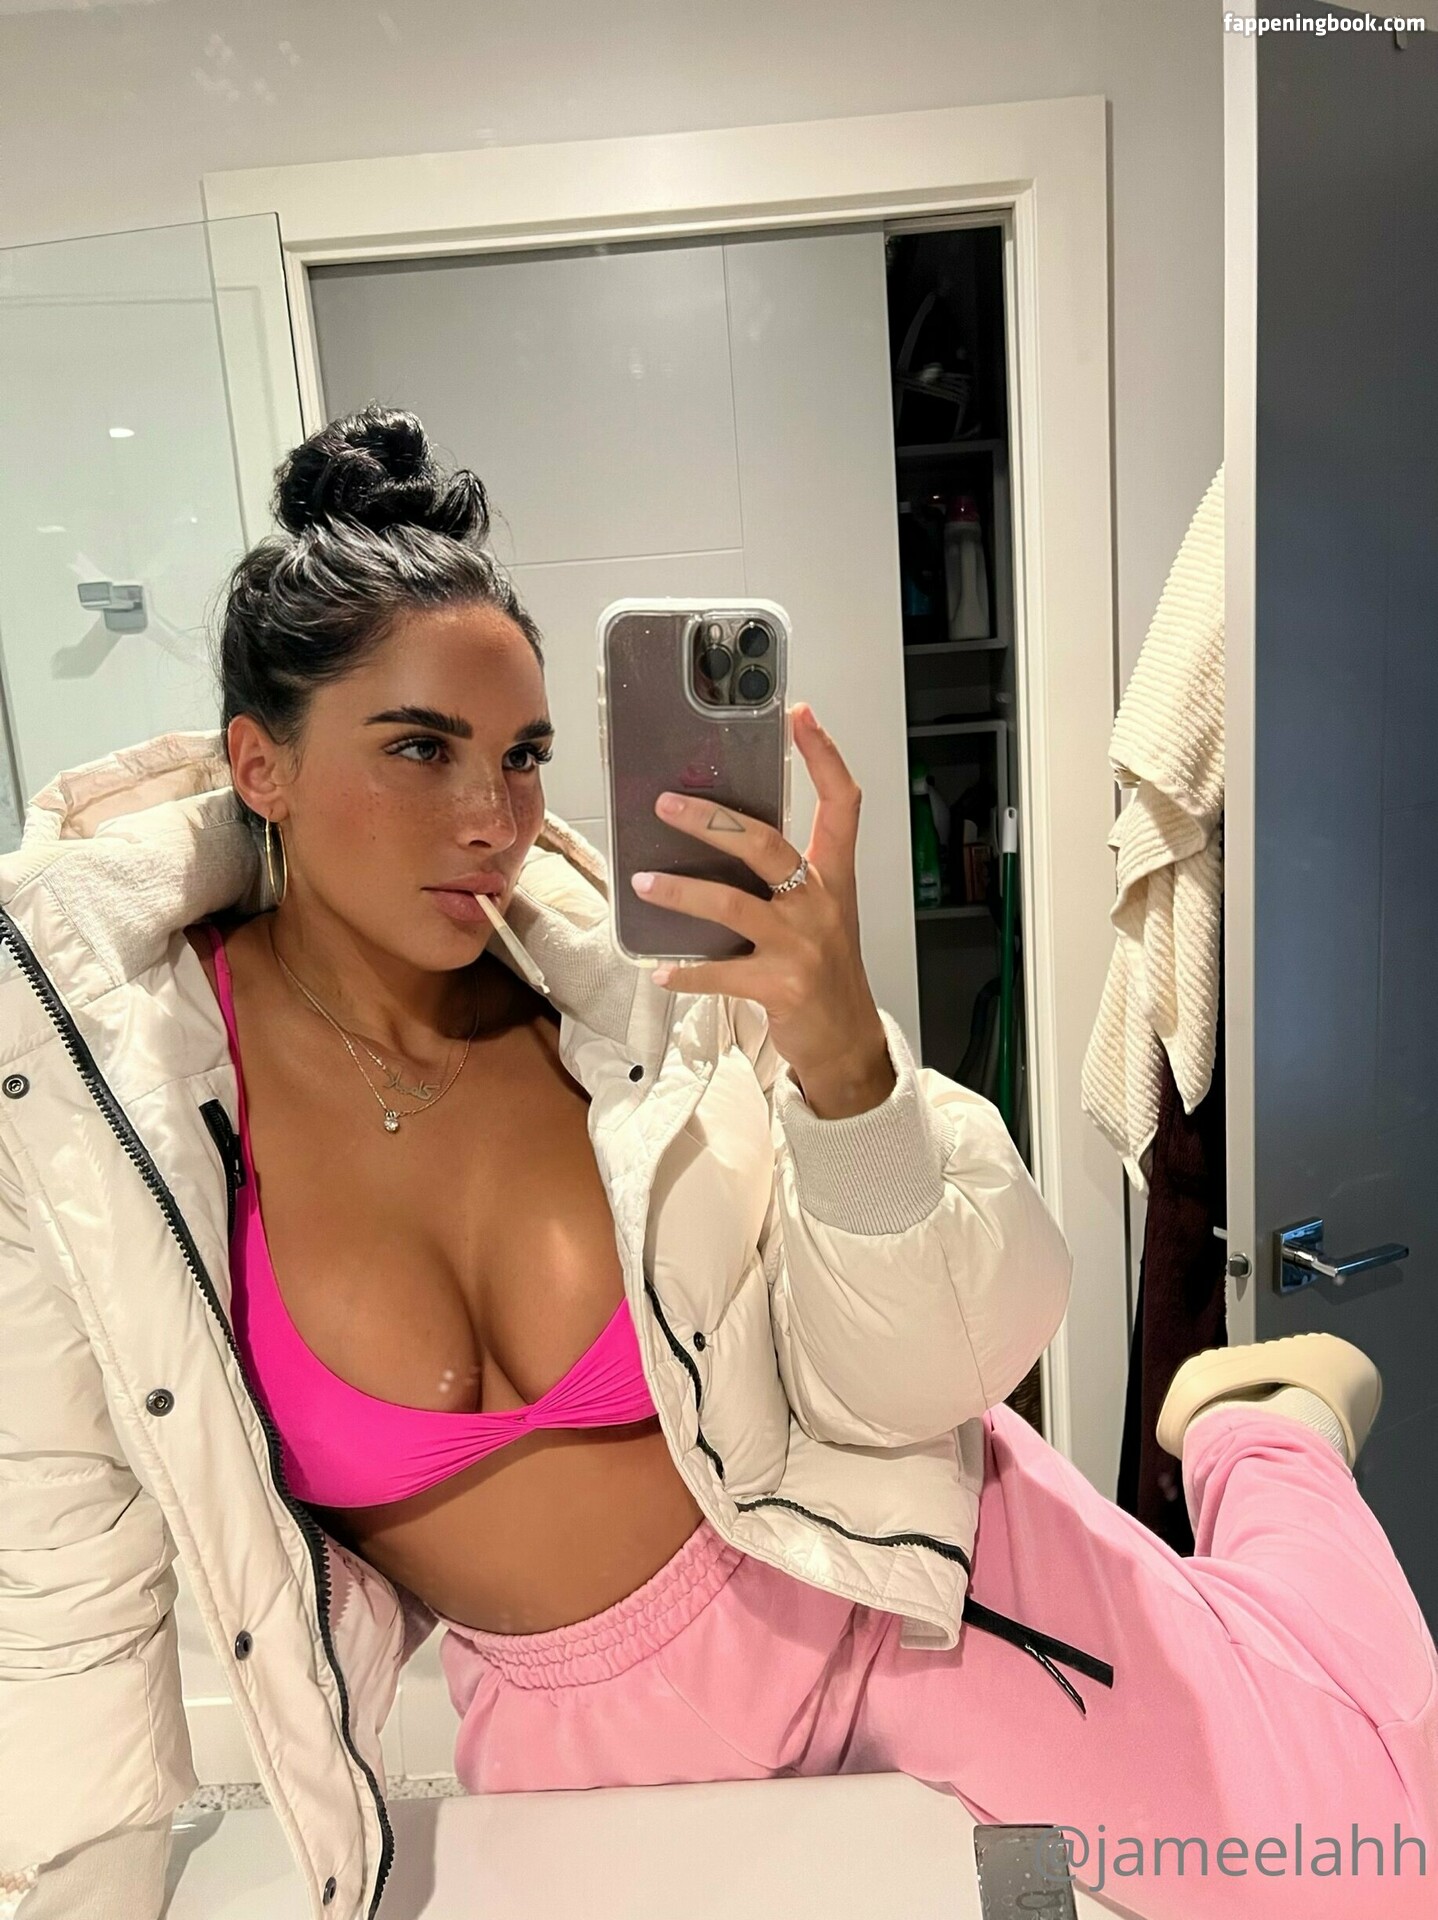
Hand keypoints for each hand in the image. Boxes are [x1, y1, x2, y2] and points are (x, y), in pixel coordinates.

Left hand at [630, 703, 895, 1118]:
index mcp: (832, 878)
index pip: (841, 803)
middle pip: (768, 845)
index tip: (799, 715)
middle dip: (713, 821)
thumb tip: (710, 840)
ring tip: (641, 884)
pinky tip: (658, 969)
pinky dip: (685, 971)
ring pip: (733, 905)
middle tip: (666, 803)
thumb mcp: (815, 914)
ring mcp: (802, 946)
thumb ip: (779, 878)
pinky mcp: (781, 986)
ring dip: (681, 893)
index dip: (823, 756)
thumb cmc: (822, 970)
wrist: (847, 1042)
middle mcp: (819, 903)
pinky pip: (721, 973)